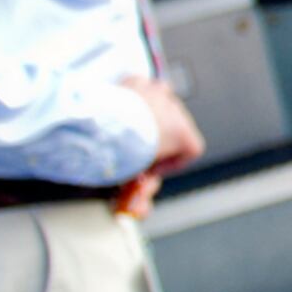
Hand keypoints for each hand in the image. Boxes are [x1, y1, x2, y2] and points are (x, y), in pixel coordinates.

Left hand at [116, 75, 204, 214]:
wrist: (101, 126)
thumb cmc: (122, 151)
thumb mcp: (135, 179)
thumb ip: (141, 193)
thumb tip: (139, 210)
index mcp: (182, 133)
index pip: (191, 149)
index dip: (171, 162)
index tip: (152, 169)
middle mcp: (174, 109)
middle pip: (171, 127)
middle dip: (154, 141)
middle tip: (134, 154)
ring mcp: (155, 92)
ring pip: (158, 103)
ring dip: (146, 117)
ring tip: (125, 131)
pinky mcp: (135, 81)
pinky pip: (140, 87)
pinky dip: (130, 98)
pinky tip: (116, 112)